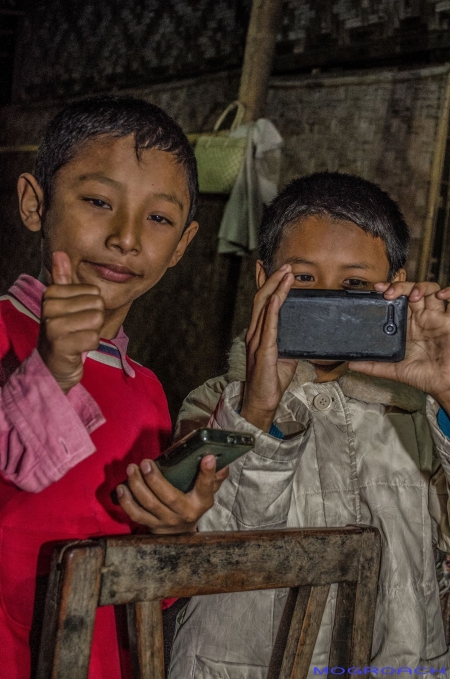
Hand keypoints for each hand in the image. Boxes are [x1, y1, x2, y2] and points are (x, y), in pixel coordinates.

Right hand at [38, 251, 104, 392]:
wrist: (52, 367)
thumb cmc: (62, 333)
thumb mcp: (62, 304)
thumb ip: (62, 279)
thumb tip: (59, 253)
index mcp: (51, 294)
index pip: (94, 292)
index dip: (91, 308)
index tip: (75, 319)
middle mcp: (49, 307)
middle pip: (98, 305)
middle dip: (93, 322)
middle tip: (77, 331)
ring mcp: (53, 326)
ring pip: (97, 320)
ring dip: (92, 333)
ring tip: (76, 338)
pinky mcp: (60, 344)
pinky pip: (93, 338)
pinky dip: (89, 346)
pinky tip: (76, 349)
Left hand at [115, 455, 228, 532]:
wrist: (182, 534)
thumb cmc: (193, 503)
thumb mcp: (206, 492)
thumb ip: (213, 477)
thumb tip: (220, 460)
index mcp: (201, 502)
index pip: (206, 487)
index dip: (207, 474)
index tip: (208, 458)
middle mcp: (184, 514)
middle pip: (169, 497)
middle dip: (155, 479)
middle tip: (146, 462)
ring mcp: (166, 522)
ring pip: (149, 505)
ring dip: (137, 486)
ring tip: (131, 470)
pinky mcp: (151, 526)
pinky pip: (136, 515)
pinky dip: (126, 502)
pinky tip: (122, 488)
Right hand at [241, 264, 297, 431]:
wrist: (262, 400)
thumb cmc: (272, 379)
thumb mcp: (285, 355)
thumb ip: (290, 341)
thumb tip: (304, 333)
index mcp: (259, 332)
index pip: (261, 302)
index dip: (264, 282)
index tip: (268, 266)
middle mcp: (254, 332)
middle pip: (262, 298)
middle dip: (273, 279)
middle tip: (286, 264)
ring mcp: (257, 341)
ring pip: (264, 307)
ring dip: (276, 288)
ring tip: (286, 273)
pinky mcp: (263, 351)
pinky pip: (268, 326)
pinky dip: (273, 310)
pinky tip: (277, 297)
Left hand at [349, 281, 449, 411]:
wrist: (445, 384)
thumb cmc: (425, 377)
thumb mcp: (395, 370)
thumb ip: (373, 366)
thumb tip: (351, 364)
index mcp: (408, 326)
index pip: (397, 301)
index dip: (388, 291)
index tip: (376, 289)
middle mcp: (422, 318)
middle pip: (412, 291)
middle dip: (400, 286)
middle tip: (389, 292)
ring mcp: (437, 317)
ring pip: (430, 290)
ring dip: (421, 286)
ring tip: (414, 296)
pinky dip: (449, 291)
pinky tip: (441, 296)